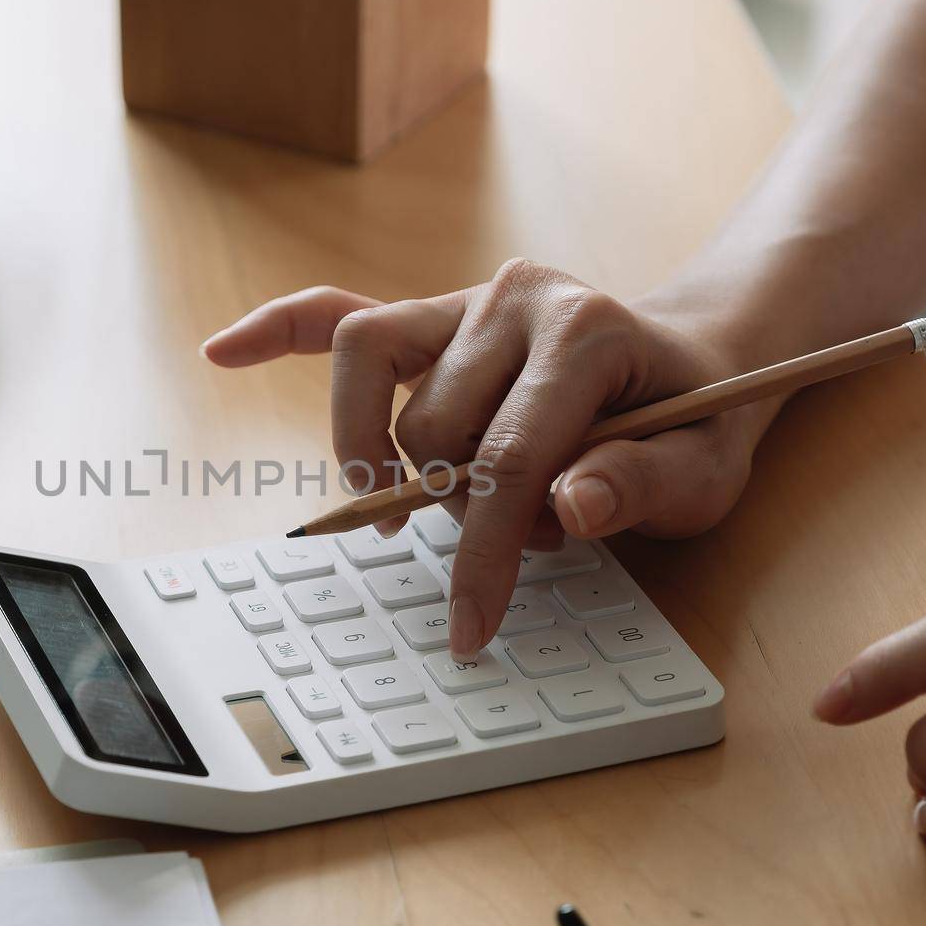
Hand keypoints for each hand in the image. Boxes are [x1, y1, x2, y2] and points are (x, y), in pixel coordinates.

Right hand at [201, 259, 779, 659]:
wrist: (692, 359)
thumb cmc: (695, 421)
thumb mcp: (702, 471)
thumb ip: (643, 485)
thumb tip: (566, 503)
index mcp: (585, 332)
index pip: (506, 457)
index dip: (483, 552)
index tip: (468, 627)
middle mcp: (514, 297)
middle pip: (433, 430)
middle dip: (467, 507)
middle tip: (529, 532)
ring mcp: (464, 301)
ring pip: (380, 395)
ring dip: (409, 466)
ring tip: (460, 497)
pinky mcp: (432, 316)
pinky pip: (338, 315)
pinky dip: (280, 332)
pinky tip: (223, 352)